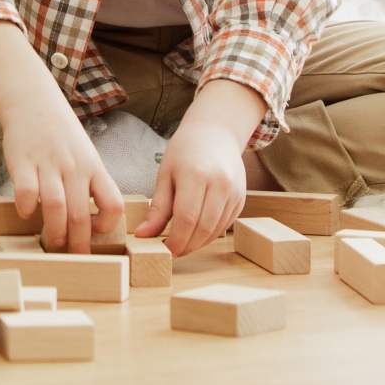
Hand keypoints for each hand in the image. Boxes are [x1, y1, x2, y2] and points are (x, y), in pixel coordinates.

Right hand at [0, 98, 124, 253]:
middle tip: (75, 256)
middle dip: (79, 243)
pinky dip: (25, 208)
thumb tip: (89, 220)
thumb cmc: (61, 133)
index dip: (107, 225)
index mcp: (93, 167)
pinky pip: (26, 192)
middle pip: (81, 215)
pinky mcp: (23, 162)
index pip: (113, 204)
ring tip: (54, 241)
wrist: (33, 101)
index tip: (95, 231)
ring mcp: (48, 165)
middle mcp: (74, 168)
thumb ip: (89, 183)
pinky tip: (26, 213)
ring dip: (55, 230)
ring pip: (55, 207)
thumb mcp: (85, 155)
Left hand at [135, 79, 265, 255]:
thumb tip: (143, 235)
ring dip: (198, 243)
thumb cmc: (185, 152)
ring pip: (216, 231)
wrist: (215, 133)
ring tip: (182, 242)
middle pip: (203, 229)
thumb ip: (157, 208)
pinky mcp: (241, 199)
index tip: (164, 249)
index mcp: (195, 175)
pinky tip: (197, 231)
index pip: (186, 219)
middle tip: (172, 251)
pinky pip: (225, 225)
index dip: (175, 241)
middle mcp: (219, 184)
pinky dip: (210, 234)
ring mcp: (234, 192)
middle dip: (186, 246)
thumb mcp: (165, 175)